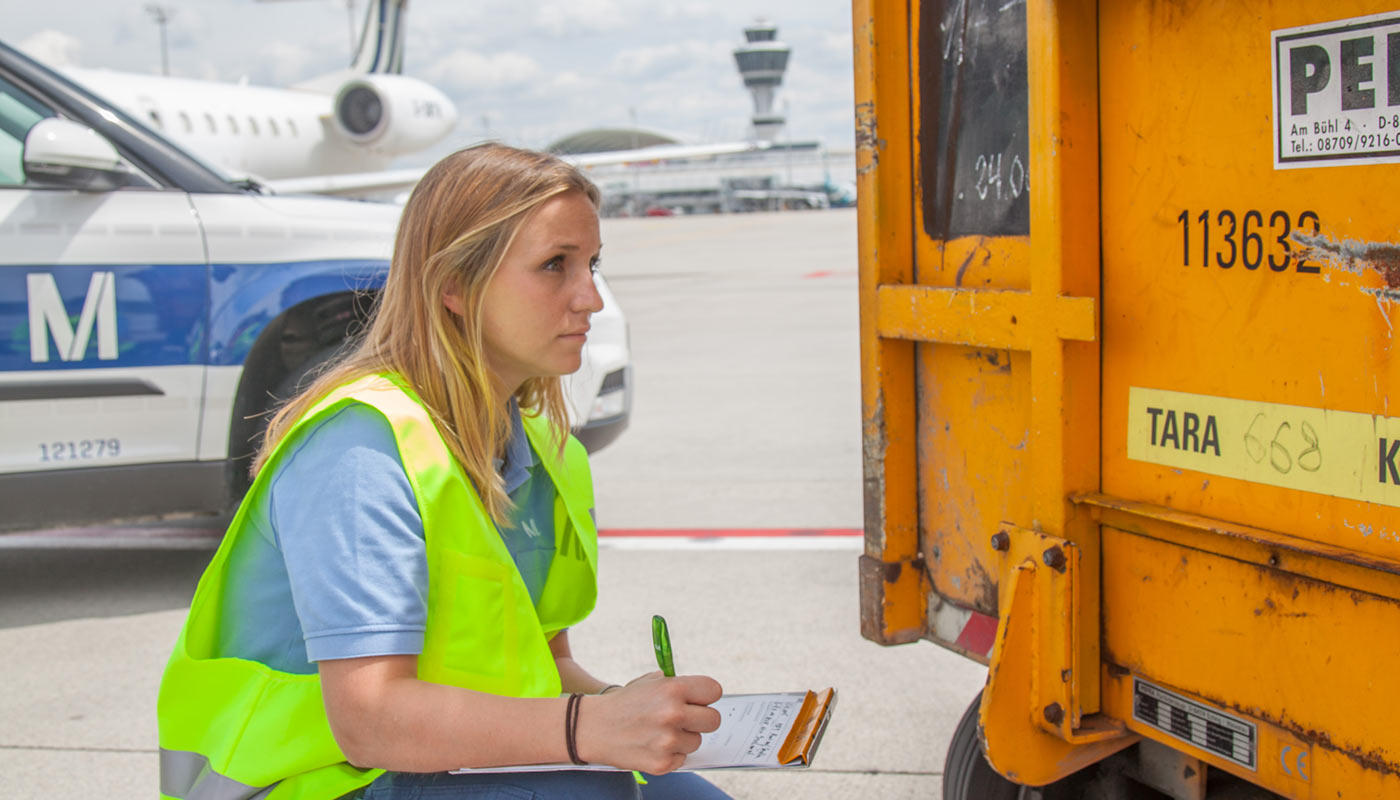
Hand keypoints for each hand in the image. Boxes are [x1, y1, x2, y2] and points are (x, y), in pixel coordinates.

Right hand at [575, 671, 722, 773]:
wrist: (593, 728)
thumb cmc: (625, 703)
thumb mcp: (650, 683)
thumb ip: (678, 686)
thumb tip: (704, 694)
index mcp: (672, 689)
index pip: (714, 691)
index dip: (706, 696)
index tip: (699, 700)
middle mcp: (673, 714)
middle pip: (714, 720)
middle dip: (701, 720)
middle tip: (685, 719)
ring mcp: (668, 741)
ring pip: (697, 741)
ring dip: (683, 738)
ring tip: (660, 732)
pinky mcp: (662, 763)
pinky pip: (682, 759)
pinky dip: (670, 755)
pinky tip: (653, 745)